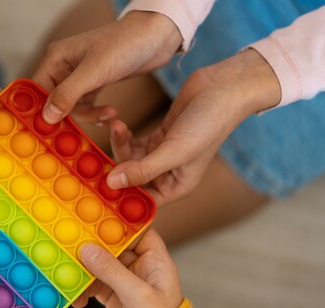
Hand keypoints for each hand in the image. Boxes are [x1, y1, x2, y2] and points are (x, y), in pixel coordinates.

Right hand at [33, 11, 181, 123]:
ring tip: (109, 115)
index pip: (36, 90)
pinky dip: (96, 114)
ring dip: (88, 116)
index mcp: (56, 59)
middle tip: (82, 129)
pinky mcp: (93, 84)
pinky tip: (109, 114)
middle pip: (53, 103)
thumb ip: (68, 94)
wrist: (157, 36)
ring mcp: (78, 77)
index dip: (39, 111)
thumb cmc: (126, 43)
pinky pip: (86, 107)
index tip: (46, 131)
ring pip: (71, 108)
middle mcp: (63, 68)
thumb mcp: (95, 71)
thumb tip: (46, 116)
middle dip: (69, 117)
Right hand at [78, 229, 181, 307]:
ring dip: (85, 270)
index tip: (96, 215)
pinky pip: (95, 285)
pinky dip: (84, 289)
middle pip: (114, 247)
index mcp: (155, 260)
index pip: (138, 231)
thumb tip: (87, 249)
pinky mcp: (115, 297)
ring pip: (101, 266)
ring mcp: (126, 283)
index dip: (119, 222)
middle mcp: (141, 268)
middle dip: (93, 246)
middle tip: (73, 243)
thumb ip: (111, 270)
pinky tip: (77, 297)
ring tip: (70, 274)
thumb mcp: (135, 294)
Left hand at [105, 49, 281, 204]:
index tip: (99, 189)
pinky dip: (124, 136)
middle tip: (101, 152)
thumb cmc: (208, 122)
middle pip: (132, 181)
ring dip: (119, 146)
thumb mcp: (174, 151)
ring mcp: (163, 155)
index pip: (143, 202)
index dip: (122, 198)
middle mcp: (169, 174)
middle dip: (117, 167)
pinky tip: (119, 125)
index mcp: (177, 186)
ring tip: (117, 127)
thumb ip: (142, 169)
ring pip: (130, 160)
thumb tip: (112, 185)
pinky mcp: (159, 136)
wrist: (225, 87)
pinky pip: (133, 143)